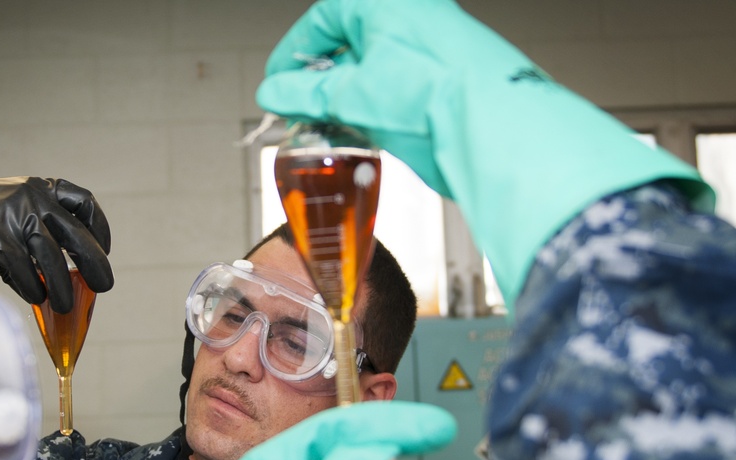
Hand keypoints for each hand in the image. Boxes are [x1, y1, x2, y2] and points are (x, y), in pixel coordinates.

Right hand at [0, 170, 112, 312]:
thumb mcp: (22, 208)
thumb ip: (48, 227)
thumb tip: (80, 272)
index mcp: (43, 188)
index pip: (83, 202)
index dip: (99, 227)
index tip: (104, 249)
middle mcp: (33, 197)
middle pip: (75, 235)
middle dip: (93, 264)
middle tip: (103, 286)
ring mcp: (14, 216)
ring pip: (50, 258)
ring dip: (61, 288)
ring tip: (64, 305)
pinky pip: (23, 270)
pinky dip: (32, 287)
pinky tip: (34, 295)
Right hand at [256, 0, 708, 303]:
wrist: (492, 127)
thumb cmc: (437, 89)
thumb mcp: (352, 92)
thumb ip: (305, 93)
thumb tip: (275, 92)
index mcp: (387, 1)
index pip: (324, 17)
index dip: (294, 52)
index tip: (277, 81)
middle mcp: (408, 20)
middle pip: (347, 47)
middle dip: (317, 82)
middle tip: (297, 110)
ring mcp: (425, 54)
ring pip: (368, 75)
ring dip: (341, 103)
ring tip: (324, 129)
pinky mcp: (436, 88)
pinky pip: (390, 96)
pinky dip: (367, 115)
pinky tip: (355, 137)